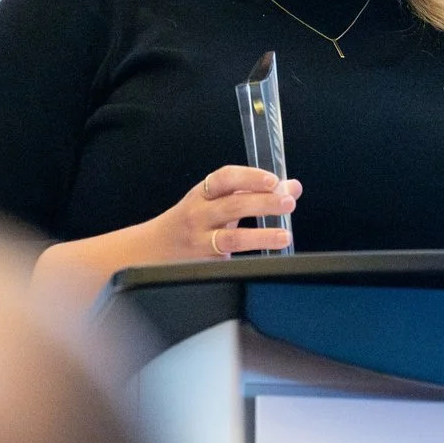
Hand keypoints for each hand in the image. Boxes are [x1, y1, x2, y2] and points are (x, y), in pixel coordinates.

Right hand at [156, 166, 300, 259]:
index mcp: (203, 194)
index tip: (272, 180)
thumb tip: (292, 187)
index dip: (249, 178)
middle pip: (231, 206)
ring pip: (231, 238)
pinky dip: (249, 258)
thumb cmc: (191, 222)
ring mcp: (200, 241)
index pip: (225, 178)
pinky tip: (268, 258)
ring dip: (260, 236)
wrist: (151, 249)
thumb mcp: (216, 202)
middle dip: (262, 203)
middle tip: (287, 202)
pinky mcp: (203, 264)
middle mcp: (199, 214)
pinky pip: (228, 261)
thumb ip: (252, 193)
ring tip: (284, 236)